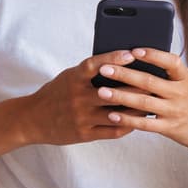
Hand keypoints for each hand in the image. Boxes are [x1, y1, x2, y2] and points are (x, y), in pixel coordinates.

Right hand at [19, 49, 144, 145]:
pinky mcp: (83, 134)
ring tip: (152, 104)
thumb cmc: (55, 94)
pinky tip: (137, 121)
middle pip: (112, 92)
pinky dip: (127, 126)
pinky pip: (111, 131)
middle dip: (135, 87)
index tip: (131, 54)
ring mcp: (81, 117)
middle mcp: (77, 97)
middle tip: (155, 82)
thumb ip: (89, 73)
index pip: (95, 64)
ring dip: (136, 109)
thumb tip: (119, 63)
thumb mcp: (68, 77)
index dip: (113, 58)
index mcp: (73, 79)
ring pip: (116, 114)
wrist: (32, 119)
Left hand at [93, 47, 187, 158]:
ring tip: (102, 91)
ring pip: (144, 102)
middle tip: (104, 68)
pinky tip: (113, 114)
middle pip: (149, 82)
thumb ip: (168, 74)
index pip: (170, 62)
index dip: (152, 55)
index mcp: (185, 77)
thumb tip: (137, 58)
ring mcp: (175, 111)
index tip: (133, 50)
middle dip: (124, 74)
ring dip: (121, 96)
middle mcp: (180, 93)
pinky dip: (128, 119)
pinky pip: (145, 123)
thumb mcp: (187, 83)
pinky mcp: (169, 128)